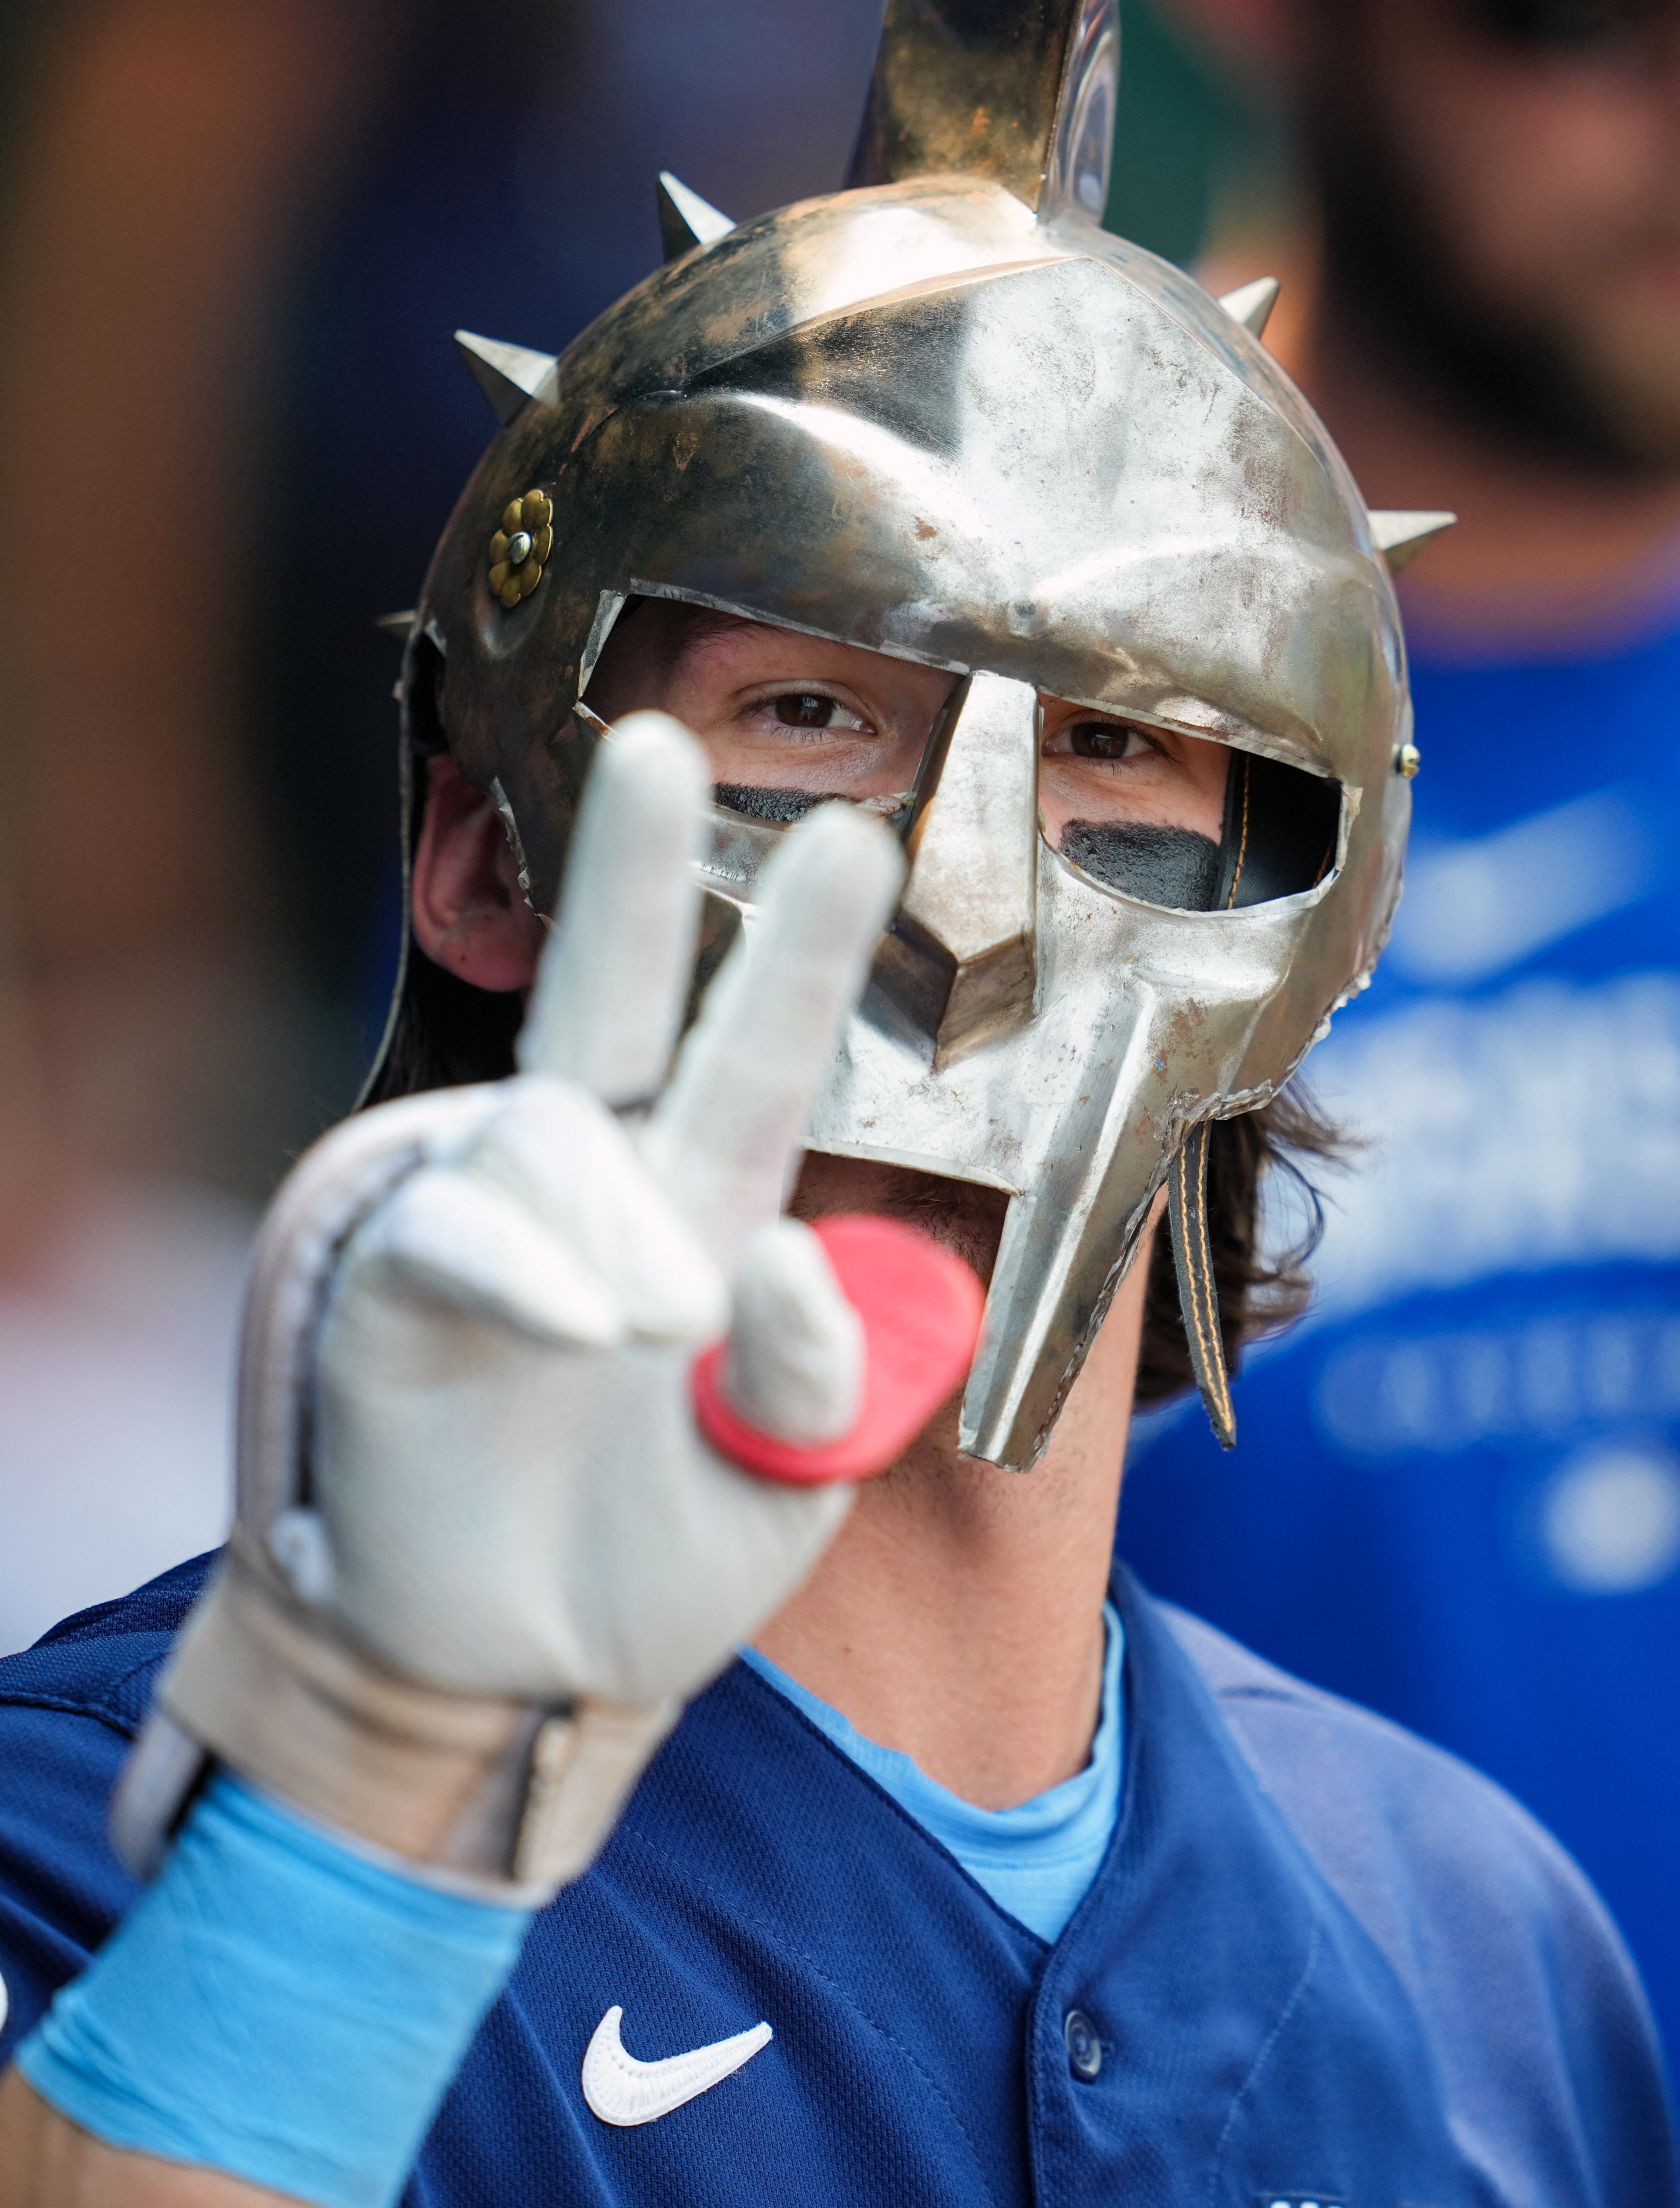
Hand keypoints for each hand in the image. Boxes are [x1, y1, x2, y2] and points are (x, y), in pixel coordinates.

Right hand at [266, 713, 907, 1707]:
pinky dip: (527, 1265)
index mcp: (702, 1213)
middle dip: (632, 874)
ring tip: (659, 1327)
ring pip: (549, 1124)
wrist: (502, 1670)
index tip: (845, 835)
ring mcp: (488, 1222)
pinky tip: (583, 1322)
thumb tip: (786, 1256)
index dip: (796, 956)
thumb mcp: (782, 1483)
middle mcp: (596, 1188)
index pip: (752, 1060)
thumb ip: (816, 1379)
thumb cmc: (646, 1555)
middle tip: (655, 738)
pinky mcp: (394, 1277)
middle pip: (613, 998)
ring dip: (621, 1219)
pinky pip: (455, 1227)